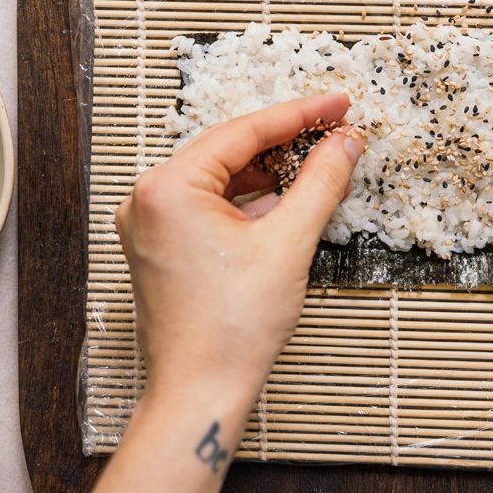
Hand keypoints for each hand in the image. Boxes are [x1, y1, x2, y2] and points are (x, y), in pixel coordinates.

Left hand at [116, 93, 360, 409]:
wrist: (200, 387)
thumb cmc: (232, 324)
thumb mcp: (290, 242)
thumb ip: (321, 182)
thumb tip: (345, 142)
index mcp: (167, 188)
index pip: (243, 132)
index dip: (300, 115)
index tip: (340, 104)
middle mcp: (147, 200)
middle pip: (228, 150)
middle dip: (285, 140)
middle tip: (336, 128)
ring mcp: (149, 226)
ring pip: (220, 179)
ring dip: (270, 170)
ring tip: (319, 162)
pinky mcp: (161, 248)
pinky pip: (209, 206)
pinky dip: (250, 199)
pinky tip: (286, 199)